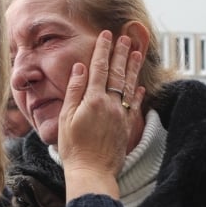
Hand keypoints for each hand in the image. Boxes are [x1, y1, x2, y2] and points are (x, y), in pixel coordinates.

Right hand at [58, 31, 144, 199]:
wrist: (92, 171)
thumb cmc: (73, 148)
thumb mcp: (65, 118)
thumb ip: (74, 91)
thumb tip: (80, 68)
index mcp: (93, 100)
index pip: (99, 68)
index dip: (103, 50)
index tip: (107, 35)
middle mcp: (110, 104)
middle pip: (117, 73)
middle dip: (121, 53)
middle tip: (125, 37)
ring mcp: (120, 115)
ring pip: (128, 86)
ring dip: (133, 68)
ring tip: (137, 52)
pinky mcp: (126, 127)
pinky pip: (134, 105)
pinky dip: (137, 93)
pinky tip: (139, 84)